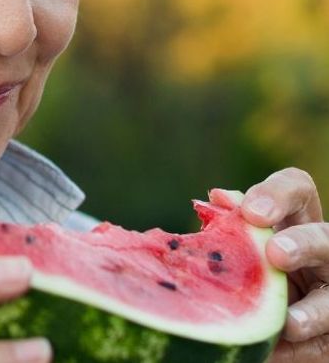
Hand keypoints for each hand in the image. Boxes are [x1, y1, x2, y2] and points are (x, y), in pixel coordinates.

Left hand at [240, 168, 328, 361]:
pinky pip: (324, 344)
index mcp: (295, 221)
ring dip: (315, 310)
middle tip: (275, 253)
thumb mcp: (239, 250)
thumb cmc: (248, 275)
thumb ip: (231, 227)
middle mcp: (323, 253)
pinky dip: (299, 351)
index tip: (250, 211)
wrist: (274, 328)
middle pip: (326, 239)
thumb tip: (217, 198)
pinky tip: (273, 353)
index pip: (299, 189)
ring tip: (291, 323)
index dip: (278, 193)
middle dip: (304, 244)